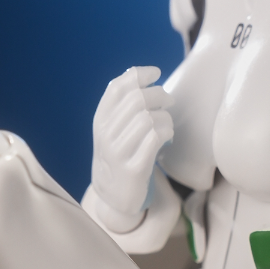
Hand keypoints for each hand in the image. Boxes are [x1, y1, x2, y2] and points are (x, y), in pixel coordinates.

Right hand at [90, 67, 173, 230]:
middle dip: (158, 95)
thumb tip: (137, 72)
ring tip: (167, 124)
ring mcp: (118, 153)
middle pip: (136, 100)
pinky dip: (166, 132)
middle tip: (168, 101)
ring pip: (148, 118)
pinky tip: (167, 137)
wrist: (113, 195)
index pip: (117, 88)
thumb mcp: (113, 128)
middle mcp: (105, 135)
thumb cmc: (120, 155)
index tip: (156, 73)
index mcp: (100, 121)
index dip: (138, 75)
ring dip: (164, 117)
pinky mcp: (134, 168)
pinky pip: (154, 138)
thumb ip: (122, 104)